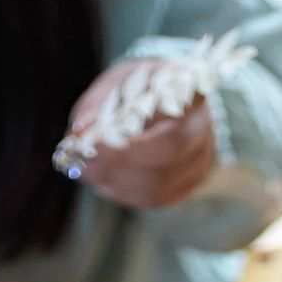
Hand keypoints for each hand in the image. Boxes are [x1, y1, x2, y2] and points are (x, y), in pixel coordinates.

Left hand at [67, 60, 215, 209]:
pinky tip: (104, 182)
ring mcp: (198, 161)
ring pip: (160, 183)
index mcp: (190, 93)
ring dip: (118, 181)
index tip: (95, 141)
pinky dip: (125, 193)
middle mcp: (201, 129)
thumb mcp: (119, 83)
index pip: (170, 116)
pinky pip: (156, 198)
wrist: (168, 101)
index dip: (134, 135)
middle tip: (86, 162)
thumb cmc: (140, 88)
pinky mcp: (187, 185)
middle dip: (122, 161)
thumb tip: (79, 132)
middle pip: (169, 153)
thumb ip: (98, 105)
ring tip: (88, 171)